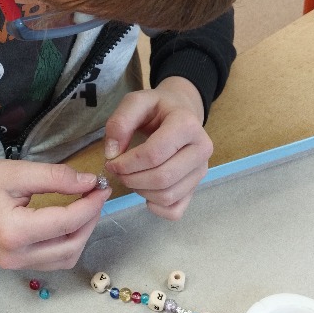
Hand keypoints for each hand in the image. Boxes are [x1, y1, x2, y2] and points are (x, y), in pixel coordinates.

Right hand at [0, 159, 110, 269]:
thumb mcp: (14, 172)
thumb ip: (55, 177)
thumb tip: (89, 182)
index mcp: (14, 232)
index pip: (66, 222)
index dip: (90, 204)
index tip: (101, 185)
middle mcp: (15, 256)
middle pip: (71, 247)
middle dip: (90, 220)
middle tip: (95, 194)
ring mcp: (13, 264)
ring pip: (64, 258)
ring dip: (82, 234)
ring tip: (85, 206)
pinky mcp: (13, 263)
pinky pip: (51, 260)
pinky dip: (67, 242)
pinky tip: (69, 220)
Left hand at [103, 76, 212, 218]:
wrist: (180, 112)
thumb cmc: (157, 108)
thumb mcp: (136, 102)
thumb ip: (120, 122)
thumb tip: (112, 154)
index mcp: (187, 125)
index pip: (154, 154)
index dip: (127, 163)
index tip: (111, 161)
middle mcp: (202, 149)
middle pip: (162, 178)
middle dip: (131, 179)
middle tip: (117, 171)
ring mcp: (201, 171)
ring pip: (168, 196)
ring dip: (140, 191)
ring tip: (130, 176)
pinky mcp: (196, 187)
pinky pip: (175, 210)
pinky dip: (156, 207)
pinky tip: (145, 191)